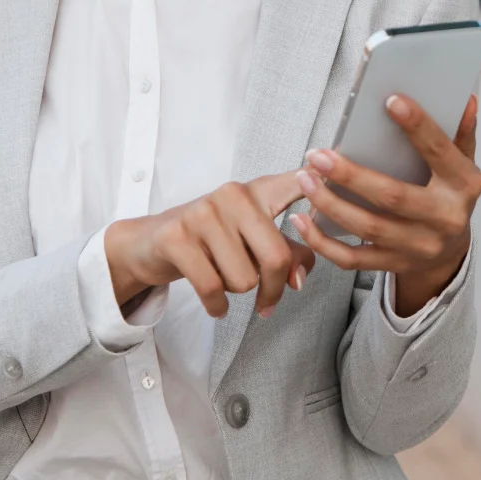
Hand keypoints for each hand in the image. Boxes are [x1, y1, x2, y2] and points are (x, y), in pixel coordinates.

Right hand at [105, 173, 317, 319]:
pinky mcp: (177, 236)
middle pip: (275, 256)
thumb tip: (299, 279)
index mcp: (255, 193)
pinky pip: (212, 287)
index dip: (317, 182)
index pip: (294, 183)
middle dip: (273, 289)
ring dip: (236, 293)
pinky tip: (214, 302)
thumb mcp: (250, 242)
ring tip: (223, 278)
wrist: (150, 243)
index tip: (330, 174)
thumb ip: (286, 255)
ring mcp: (202, 213)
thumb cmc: (211, 242)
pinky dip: (216, 305)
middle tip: (266, 302)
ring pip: (244, 279)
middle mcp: (231, 195)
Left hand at [290, 94, 480, 315]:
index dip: (417, 127)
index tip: (390, 101)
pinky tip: (302, 220)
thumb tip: (466, 99)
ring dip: (330, 204)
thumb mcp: (461, 163)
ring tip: (305, 178)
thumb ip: (460, 133)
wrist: (450, 252)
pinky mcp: (395, 264)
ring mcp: (419, 246)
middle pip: (393, 197)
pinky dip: (323, 241)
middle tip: (317, 155)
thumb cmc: (448, 193)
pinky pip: (353, 258)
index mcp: (463, 185)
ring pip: (368, 228)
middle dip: (350, 175)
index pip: (440, 152)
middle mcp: (445, 219)